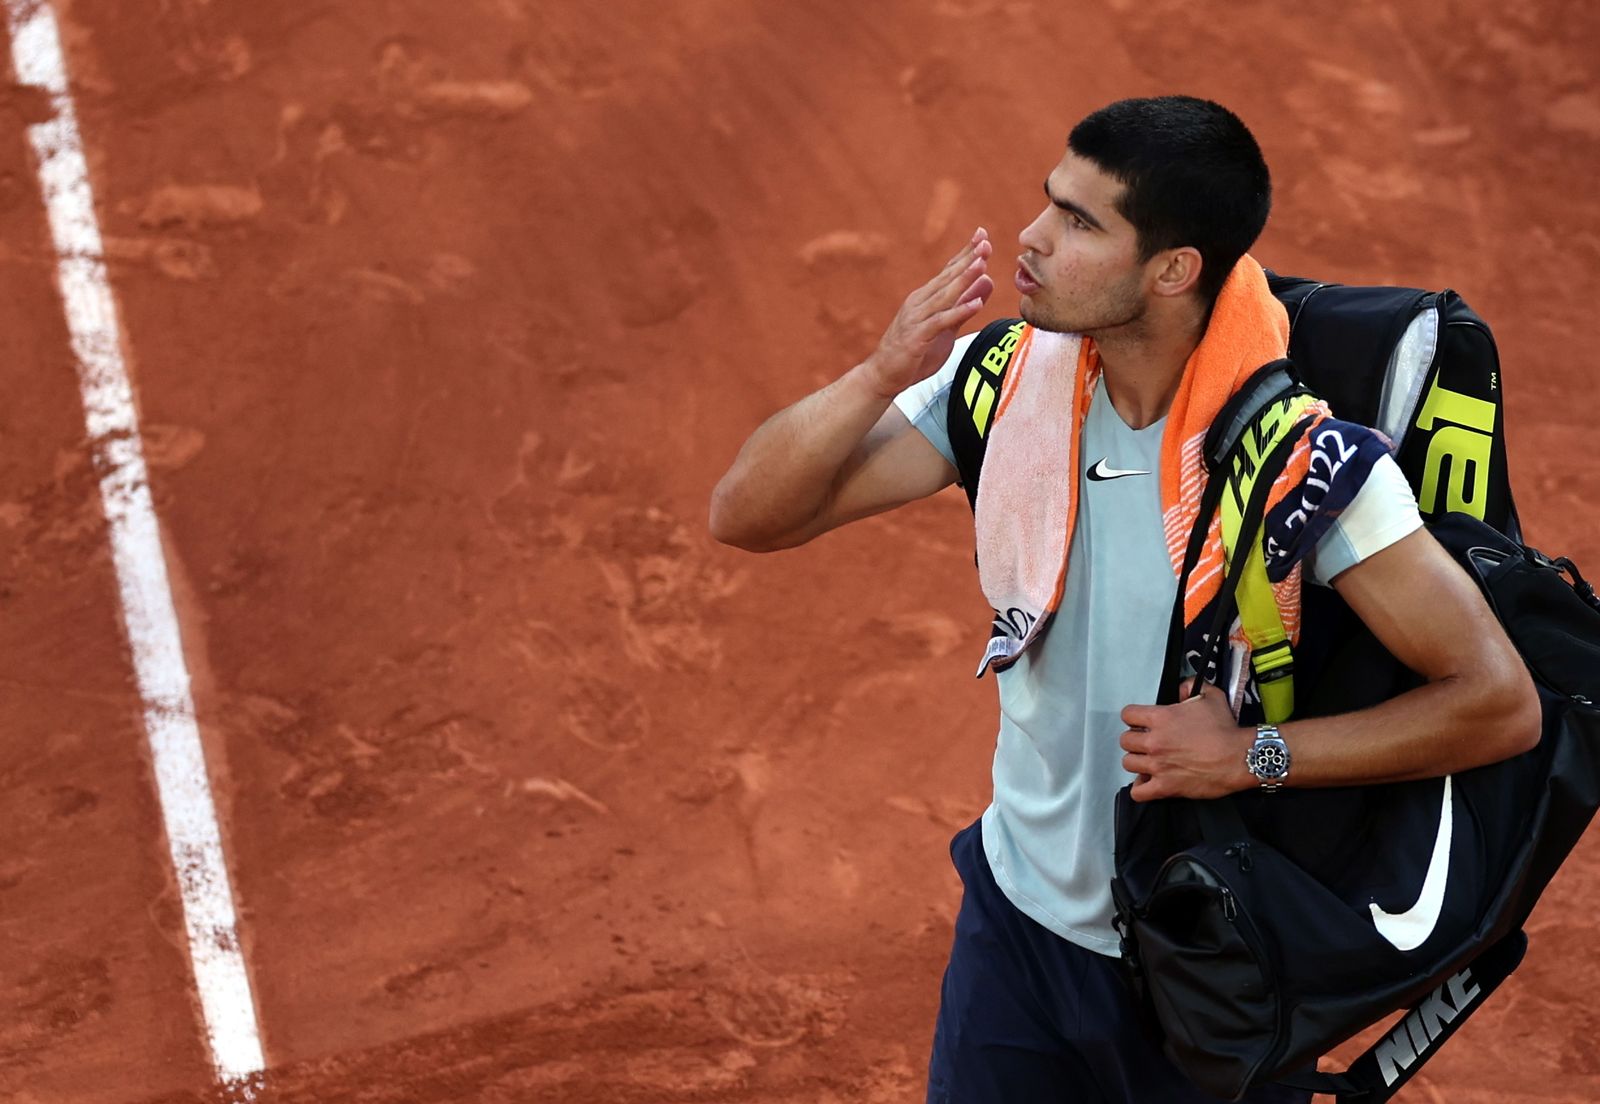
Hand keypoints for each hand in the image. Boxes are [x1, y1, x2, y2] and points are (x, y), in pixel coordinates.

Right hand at [861, 228, 993, 397]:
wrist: (883, 376)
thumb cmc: (913, 353)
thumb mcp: (945, 328)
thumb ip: (964, 307)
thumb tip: (985, 282)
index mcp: (926, 298)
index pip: (948, 271)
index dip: (964, 253)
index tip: (981, 235)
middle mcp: (920, 303)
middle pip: (947, 277)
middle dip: (967, 259)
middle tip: (985, 242)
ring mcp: (917, 319)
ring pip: (944, 295)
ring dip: (964, 279)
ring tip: (981, 264)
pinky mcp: (917, 337)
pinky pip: (941, 322)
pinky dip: (958, 312)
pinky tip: (976, 304)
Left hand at [1119, 680, 1254, 801]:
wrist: (1240, 757)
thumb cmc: (1226, 729)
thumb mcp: (1211, 697)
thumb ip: (1191, 687)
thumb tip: (1182, 688)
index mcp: (1161, 718)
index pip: (1128, 714)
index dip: (1134, 718)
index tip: (1141, 722)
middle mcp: (1154, 742)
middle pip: (1125, 741)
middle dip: (1135, 740)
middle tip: (1147, 742)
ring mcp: (1158, 766)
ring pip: (1128, 763)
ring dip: (1137, 762)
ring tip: (1149, 761)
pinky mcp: (1166, 787)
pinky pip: (1139, 792)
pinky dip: (1141, 788)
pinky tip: (1149, 782)